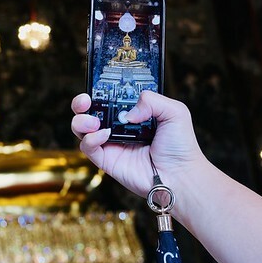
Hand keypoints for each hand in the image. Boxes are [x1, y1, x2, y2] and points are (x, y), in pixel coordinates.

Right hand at [71, 91, 205, 197]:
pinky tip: (105, 135)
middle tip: (86, 100)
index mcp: (133, 113)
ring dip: (81, 121)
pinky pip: (88, 147)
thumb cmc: (181, 146)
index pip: (109, 97)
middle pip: (88, 111)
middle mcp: (118, 127)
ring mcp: (110, 143)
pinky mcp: (106, 160)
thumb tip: (128, 112)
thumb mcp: (175, 111)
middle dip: (80, 103)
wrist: (180, 176)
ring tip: (94, 121)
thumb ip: (152, 100)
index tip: (97, 87)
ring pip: (82, 129)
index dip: (99, 91)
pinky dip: (91, 138)